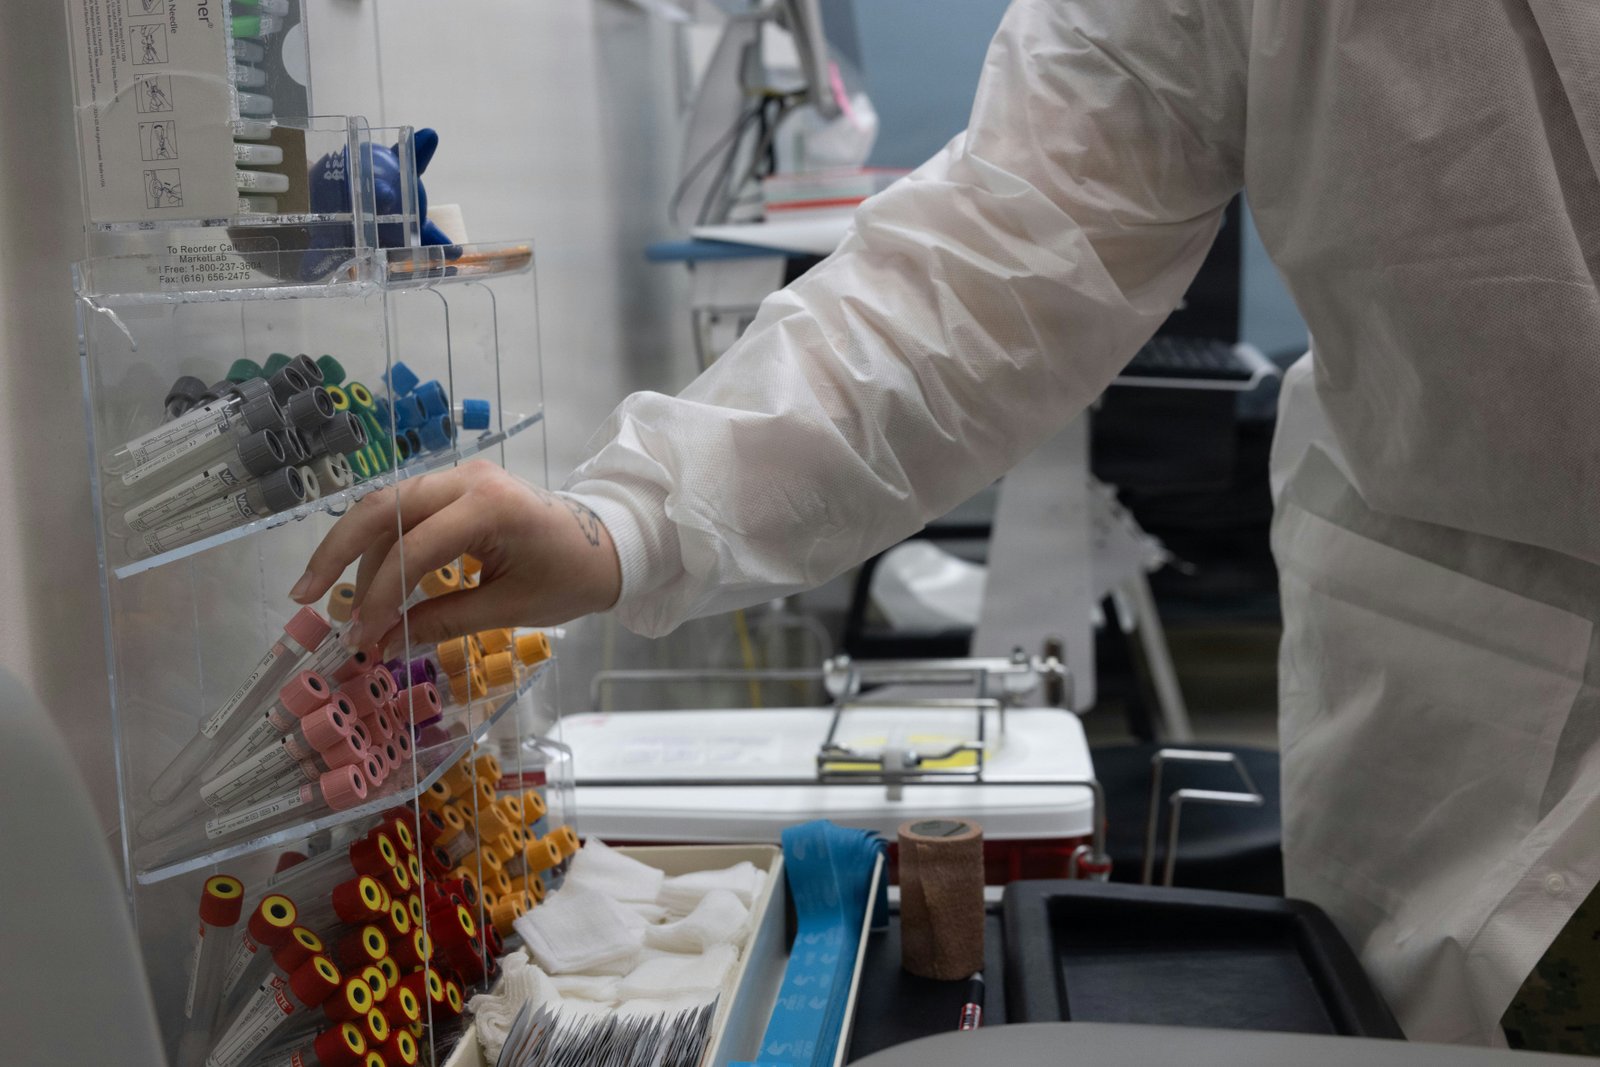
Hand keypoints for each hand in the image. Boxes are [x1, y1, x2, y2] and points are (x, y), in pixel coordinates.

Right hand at [289, 460, 620, 654]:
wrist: (608, 543)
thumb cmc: (570, 577)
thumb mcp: (510, 609)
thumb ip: (443, 620)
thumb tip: (383, 643)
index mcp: (490, 507)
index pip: (413, 549)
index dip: (379, 597)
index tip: (360, 639)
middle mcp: (469, 479)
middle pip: (383, 509)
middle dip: (339, 554)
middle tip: (304, 596)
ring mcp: (461, 476)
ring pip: (387, 507)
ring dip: (356, 552)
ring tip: (337, 603)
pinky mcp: (458, 485)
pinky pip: (406, 509)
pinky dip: (381, 543)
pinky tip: (365, 580)